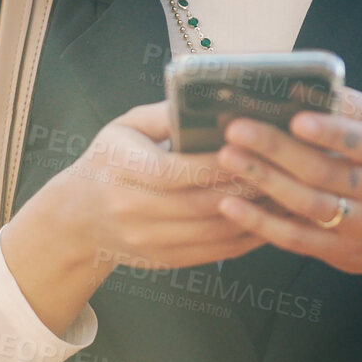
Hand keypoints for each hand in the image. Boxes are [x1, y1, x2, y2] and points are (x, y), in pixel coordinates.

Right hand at [46, 100, 267, 273]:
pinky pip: (213, 253)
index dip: (217, 163)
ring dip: (253, 215)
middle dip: (245, 188)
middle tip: (281, 170)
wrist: (79, 216)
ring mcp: (148, 241)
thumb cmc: (109, 160)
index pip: (178, 171)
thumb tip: (208, 100)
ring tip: (283, 194)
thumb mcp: (124, 126)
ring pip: (212, 232)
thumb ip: (165, 113)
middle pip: (200, 204)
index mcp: (123, 170)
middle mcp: (133, 210)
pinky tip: (267, 219)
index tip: (251, 147)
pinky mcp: (164, 260)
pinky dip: (245, 238)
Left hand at [210, 85, 361, 282]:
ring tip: (228, 158)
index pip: (360, 142)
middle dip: (276, 149)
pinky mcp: (337, 252)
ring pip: (307, 205)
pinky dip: (261, 223)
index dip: (329, 132)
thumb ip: (355, 107)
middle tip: (236, 130)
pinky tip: (231, 205)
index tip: (296, 119)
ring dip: (264, 181)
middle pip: (323, 171)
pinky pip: (295, 240)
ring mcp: (358, 226)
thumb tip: (310, 86)